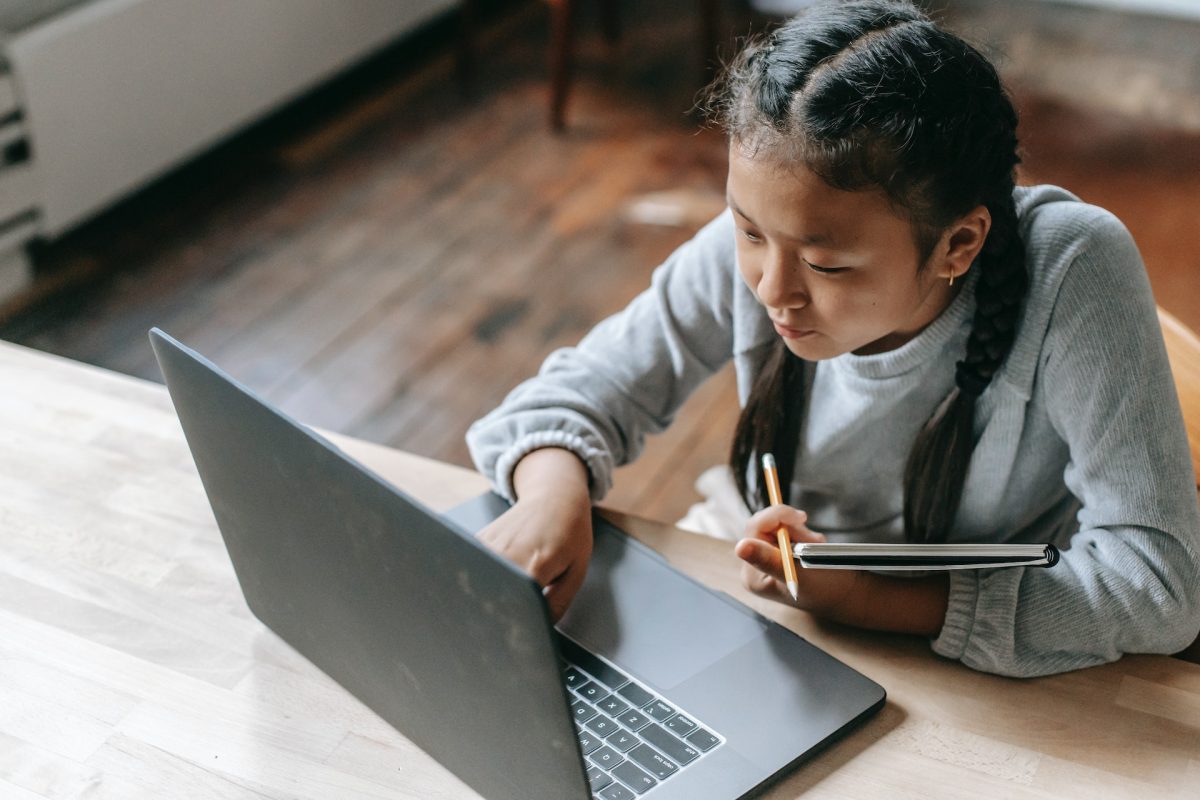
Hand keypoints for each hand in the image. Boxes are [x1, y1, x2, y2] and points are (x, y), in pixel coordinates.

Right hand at [475, 449, 592, 620]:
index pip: (514, 607)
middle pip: (488, 597)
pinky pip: (472, 567)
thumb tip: (540, 631)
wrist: (555, 496)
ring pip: (475, 583)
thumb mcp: (576, 572)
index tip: (513, 633)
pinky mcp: (478, 539)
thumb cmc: (571, 532)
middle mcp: (506, 554)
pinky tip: (492, 579)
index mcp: (534, 566)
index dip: (513, 624)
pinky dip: (478, 579)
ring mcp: (488, 545)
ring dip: (483, 596)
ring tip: (499, 598)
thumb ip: (557, 605)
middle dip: (493, 614)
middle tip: (501, 625)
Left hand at [734, 504, 863, 616]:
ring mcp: (765, 559)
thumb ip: (770, 560)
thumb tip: (740, 547)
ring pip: (777, 525)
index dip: (777, 517)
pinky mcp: (777, 553)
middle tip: (815, 539)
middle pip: (765, 525)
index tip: (802, 517)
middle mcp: (754, 567)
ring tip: (818, 547)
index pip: (755, 530)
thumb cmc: (826, 589)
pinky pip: (785, 531)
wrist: (846, 595)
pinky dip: (803, 535)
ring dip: (801, 532)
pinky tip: (815, 547)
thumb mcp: (800, 574)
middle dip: (792, 527)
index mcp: (752, 575)